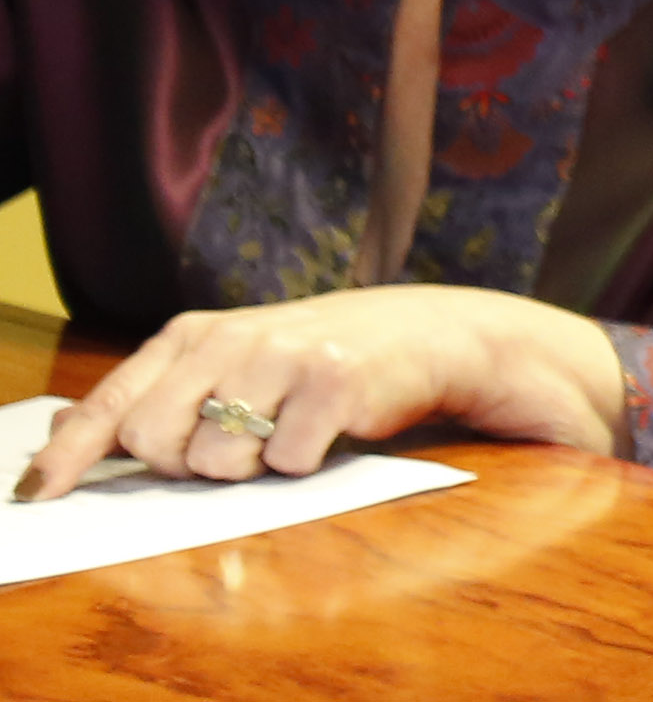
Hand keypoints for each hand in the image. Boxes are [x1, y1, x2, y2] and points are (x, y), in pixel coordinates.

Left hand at [20, 288, 624, 495]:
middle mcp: (233, 337)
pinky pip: (284, 462)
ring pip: (217, 461)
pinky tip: (328, 433)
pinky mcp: (332, 380)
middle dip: (185, 465)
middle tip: (234, 447)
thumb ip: (167, 394)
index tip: (37, 495)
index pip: (114, 400)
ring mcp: (283, 355)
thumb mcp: (240, 361)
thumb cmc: (324, 360)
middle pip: (155, 442)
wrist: (437, 335)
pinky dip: (303, 464)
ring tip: (287, 434)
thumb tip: (74, 438)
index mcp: (199, 333)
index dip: (69, 453)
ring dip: (249, 469)